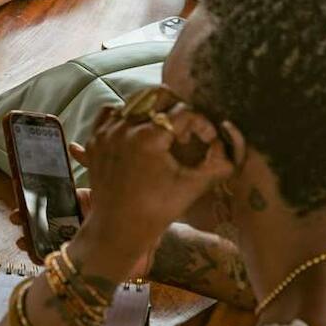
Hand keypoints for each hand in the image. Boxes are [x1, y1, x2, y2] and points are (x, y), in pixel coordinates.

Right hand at [7, 146, 153, 278]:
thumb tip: (72, 146)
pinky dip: (40, 254)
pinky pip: (56, 256)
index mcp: (78, 201)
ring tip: (21, 237)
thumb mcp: (112, 179)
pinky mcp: (80, 255)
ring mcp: (76, 238)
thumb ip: (94, 162)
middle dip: (25, 216)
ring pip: (45, 237)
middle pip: (42, 217)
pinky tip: (31, 252)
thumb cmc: (134, 205)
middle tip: (14, 215)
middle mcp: (74, 219)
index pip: (50, 196)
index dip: (32, 195)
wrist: (150, 238)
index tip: (17, 191)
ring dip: (28, 236)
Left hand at [72, 103, 239, 280]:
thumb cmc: (157, 211)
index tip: (208, 140)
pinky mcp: (95, 141)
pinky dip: (125, 117)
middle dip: (177, 108)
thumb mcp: (193, 186)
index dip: (202, 125)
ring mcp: (106, 133)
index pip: (185, 113)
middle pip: (157, 95)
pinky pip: (110, 114)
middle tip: (186, 129)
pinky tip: (137, 132)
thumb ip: (218, 164)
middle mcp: (125, 128)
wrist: (118, 229)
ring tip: (163, 134)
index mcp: (149, 137)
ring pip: (133, 102)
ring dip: (153, 112)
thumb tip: (230, 148)